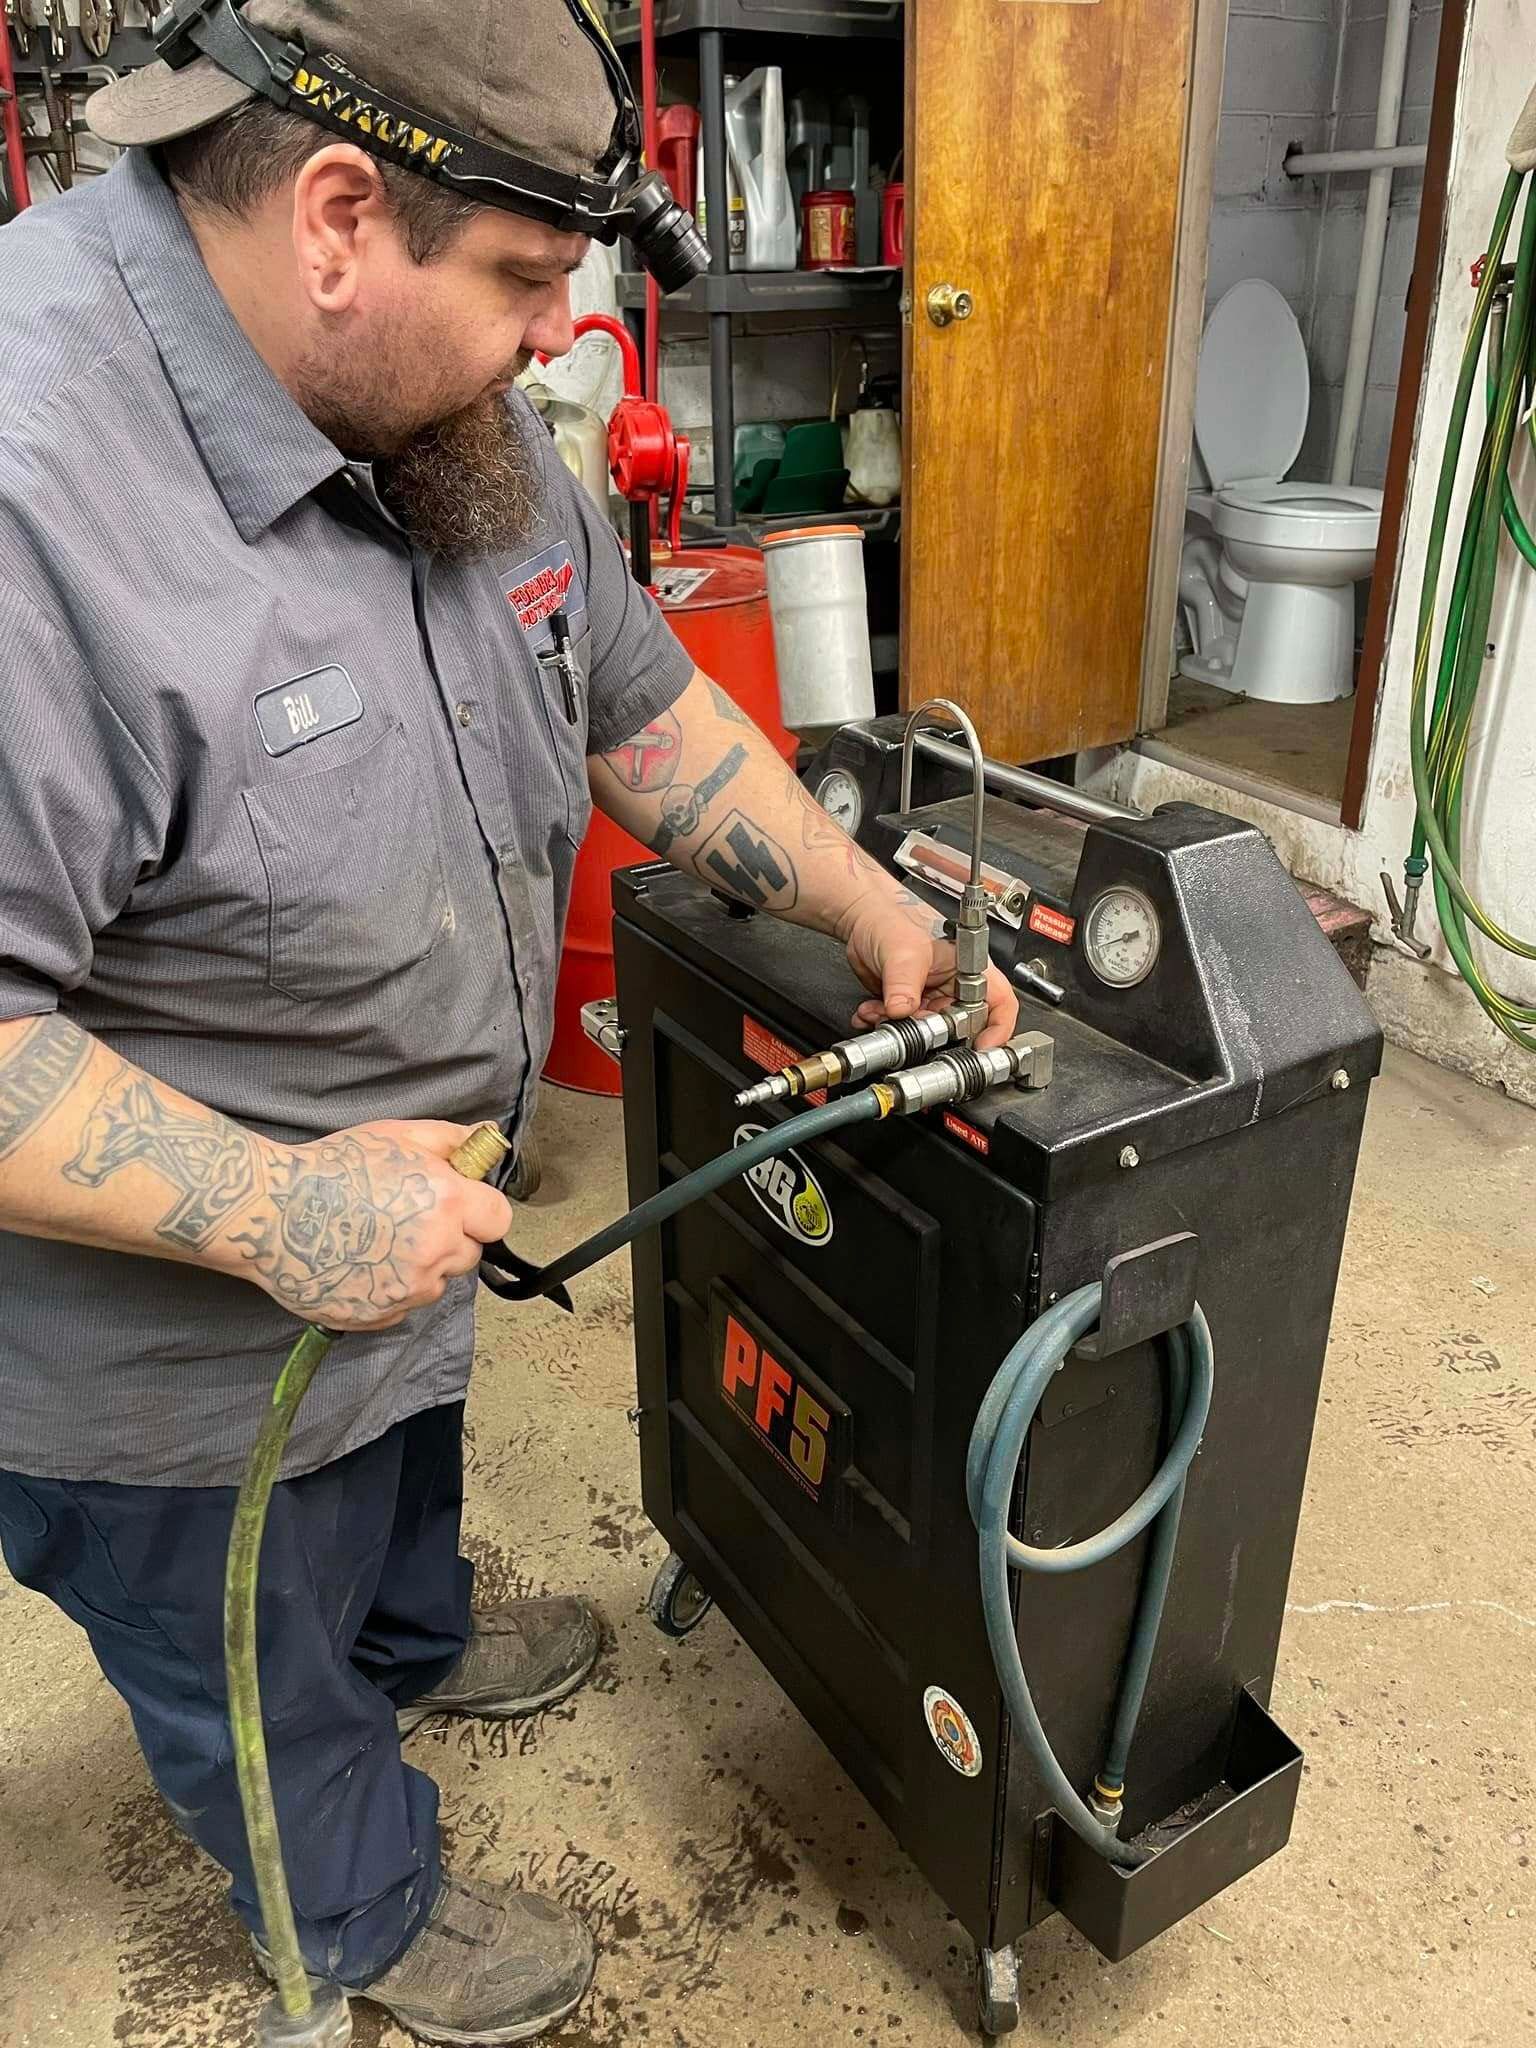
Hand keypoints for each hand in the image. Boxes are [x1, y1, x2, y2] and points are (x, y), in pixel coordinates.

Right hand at [224, 1120, 513, 1333]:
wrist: (270, 1211)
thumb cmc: (333, 1168)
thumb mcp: (396, 1135)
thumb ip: (452, 1140)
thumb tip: (487, 1142)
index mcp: (447, 1204)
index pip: (498, 1220)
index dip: (478, 1210)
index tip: (457, 1204)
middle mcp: (435, 1252)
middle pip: (468, 1254)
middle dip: (448, 1238)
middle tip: (404, 1218)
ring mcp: (407, 1290)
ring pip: (435, 1283)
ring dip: (420, 1267)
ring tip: (374, 1240)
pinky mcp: (379, 1316)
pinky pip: (403, 1307)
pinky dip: (390, 1290)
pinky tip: (358, 1264)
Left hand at [841, 891, 1018, 1051]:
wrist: (864, 921)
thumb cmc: (893, 920)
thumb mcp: (904, 951)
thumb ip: (904, 983)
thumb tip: (903, 1010)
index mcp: (970, 969)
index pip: (1000, 1004)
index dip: (999, 1029)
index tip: (983, 1047)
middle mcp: (955, 987)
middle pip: (962, 1027)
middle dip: (932, 1032)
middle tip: (909, 1024)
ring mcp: (933, 999)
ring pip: (928, 1033)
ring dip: (902, 1029)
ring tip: (881, 1011)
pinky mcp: (911, 1006)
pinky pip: (904, 1029)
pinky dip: (885, 1026)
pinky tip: (871, 1012)